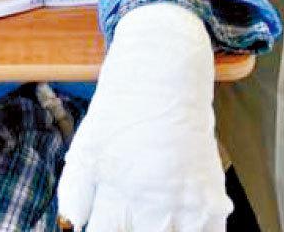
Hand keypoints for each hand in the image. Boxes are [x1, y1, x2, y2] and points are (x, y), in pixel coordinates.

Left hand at [57, 3, 229, 231]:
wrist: (166, 68)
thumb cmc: (123, 107)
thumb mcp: (88, 142)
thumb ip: (76, 189)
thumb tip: (72, 223)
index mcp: (115, 190)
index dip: (101, 231)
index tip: (105, 223)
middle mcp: (152, 201)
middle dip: (136, 230)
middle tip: (135, 214)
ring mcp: (186, 200)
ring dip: (168, 230)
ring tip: (160, 215)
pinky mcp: (212, 194)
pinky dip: (199, 229)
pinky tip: (185, 217)